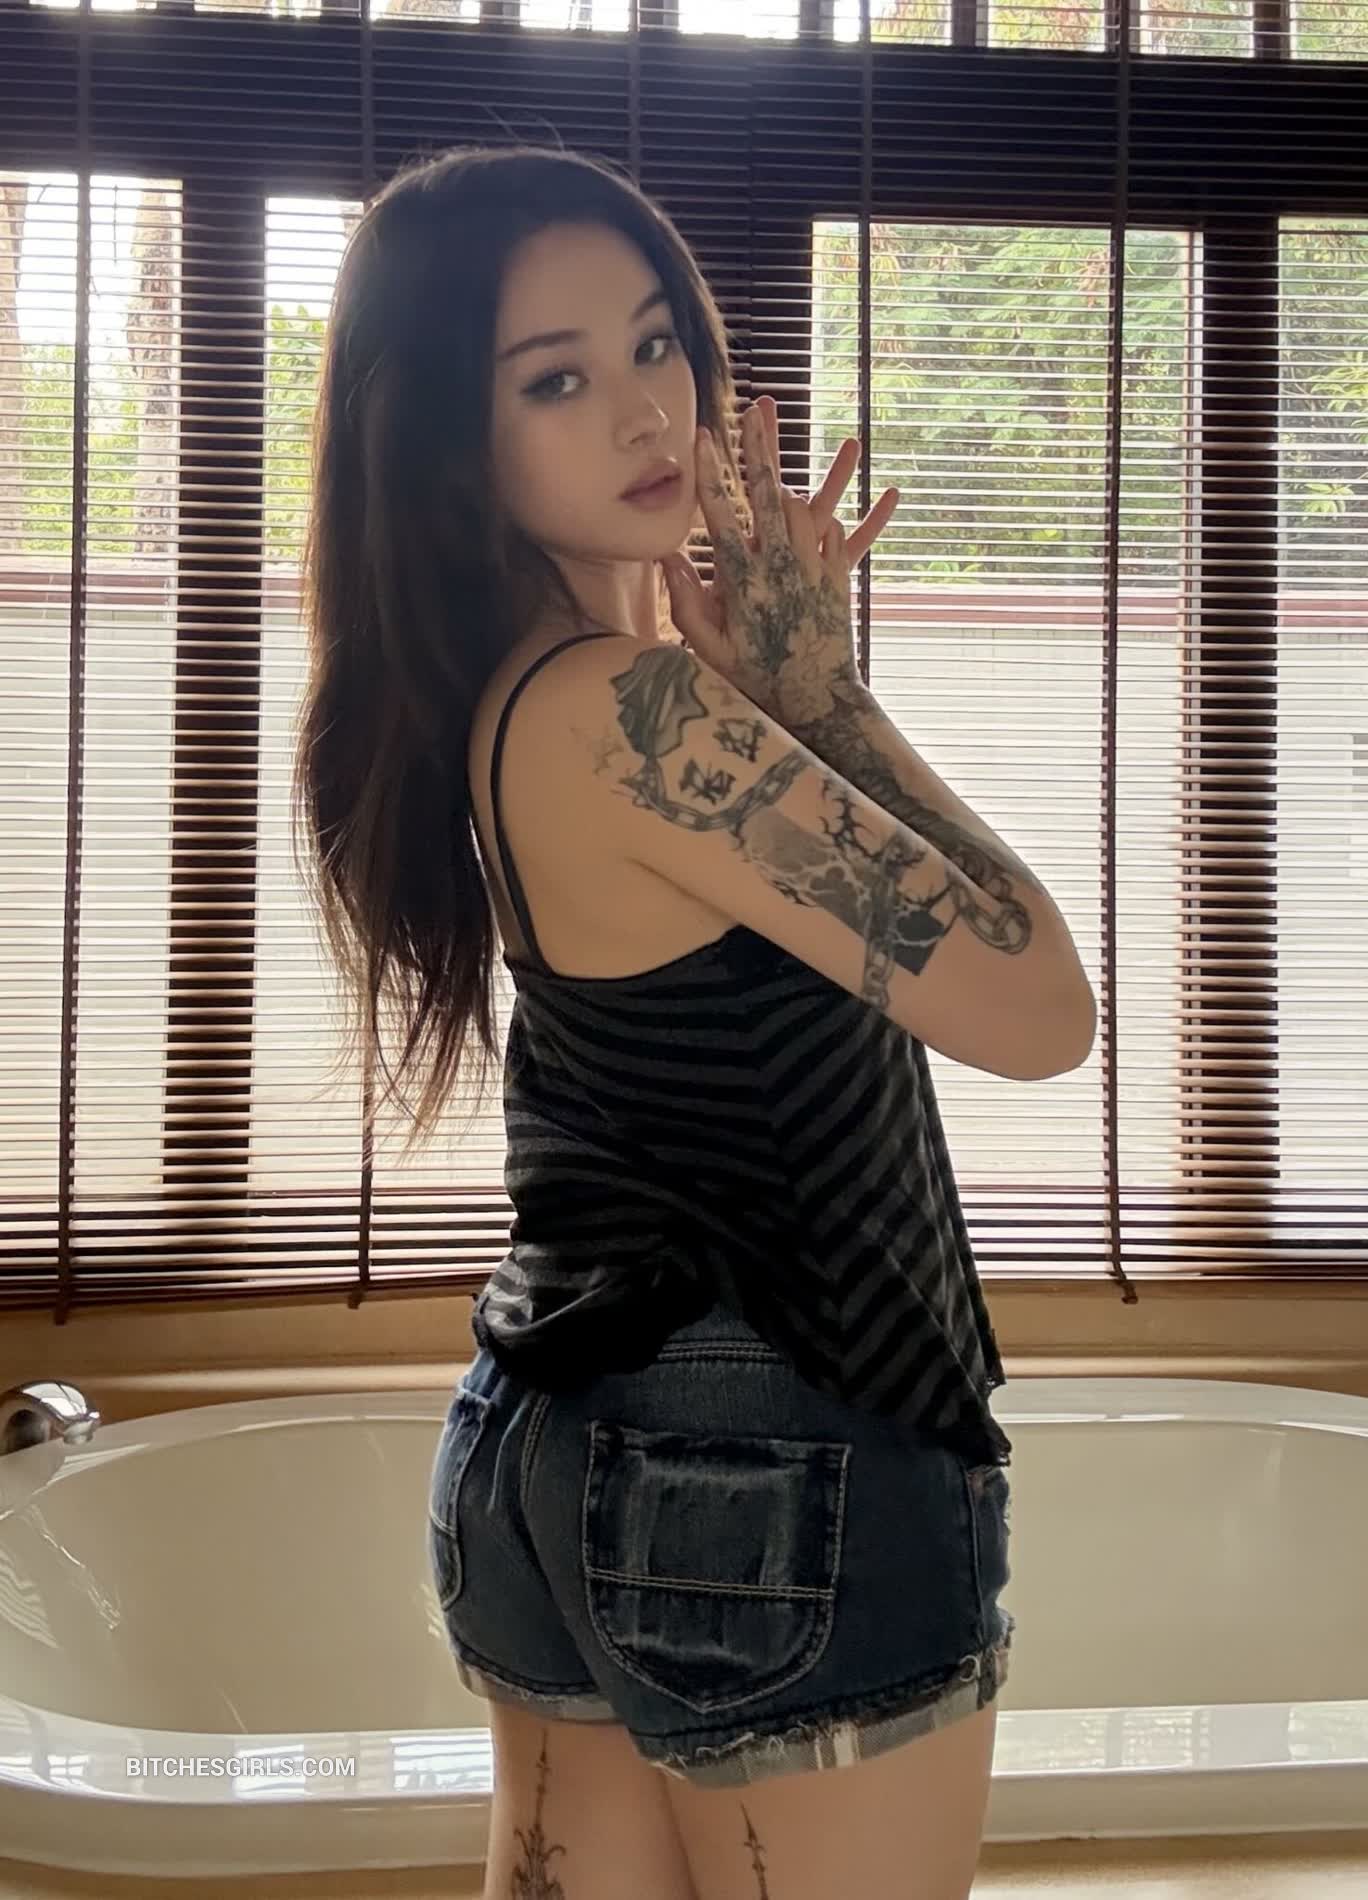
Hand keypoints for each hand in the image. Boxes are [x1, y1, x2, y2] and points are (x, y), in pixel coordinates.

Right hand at [659, 398, 898, 720]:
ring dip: (791, 489)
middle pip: (770, 494)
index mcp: (744, 581)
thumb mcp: (711, 650)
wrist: (818, 703)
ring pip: (806, 509)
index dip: (712, 474)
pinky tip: (819, 518)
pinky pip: (837, 534)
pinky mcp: (838, 579)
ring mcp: (813, 570)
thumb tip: (667, 557)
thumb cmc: (757, 681)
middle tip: (756, 409)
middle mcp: (781, 567)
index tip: (704, 437)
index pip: (722, 515)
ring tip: (781, 468)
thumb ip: (686, 603)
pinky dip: (825, 524)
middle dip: (762, 447)